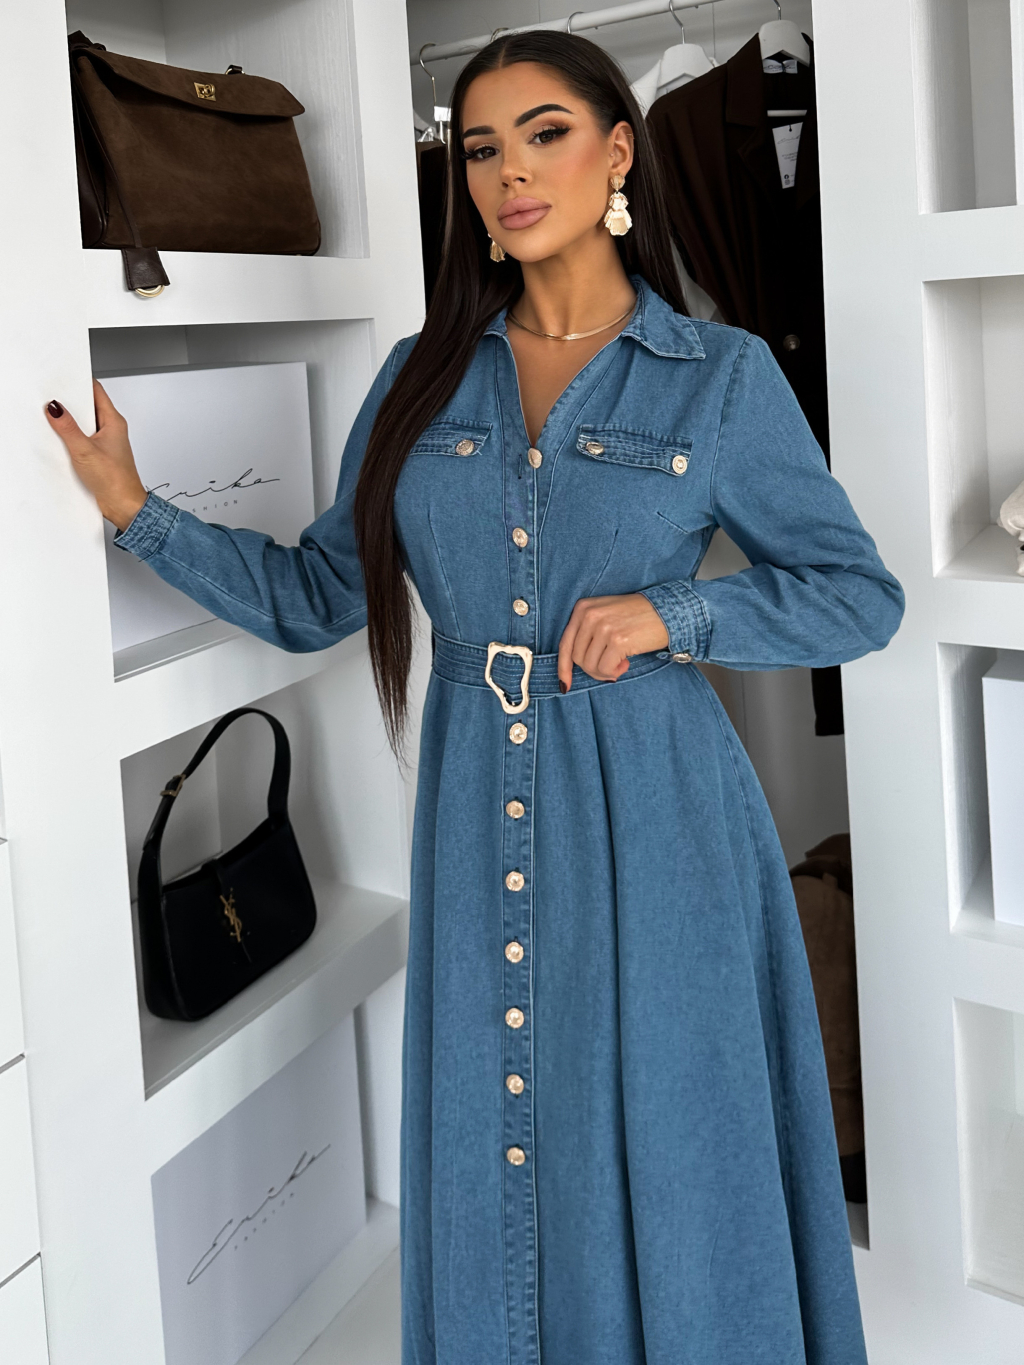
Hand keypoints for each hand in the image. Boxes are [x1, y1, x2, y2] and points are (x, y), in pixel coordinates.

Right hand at [45, 381, 146, 531]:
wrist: (124, 505)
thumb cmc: (116, 480)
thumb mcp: (85, 450)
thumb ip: (68, 427)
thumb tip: (55, 409)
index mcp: (114, 421)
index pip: (96, 390)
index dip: (79, 382)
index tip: (62, 381)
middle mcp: (111, 429)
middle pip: (88, 406)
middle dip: (71, 403)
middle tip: (55, 403)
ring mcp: (105, 441)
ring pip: (84, 423)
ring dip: (71, 423)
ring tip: (58, 424)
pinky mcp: (99, 454)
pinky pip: (82, 438)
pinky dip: (72, 438)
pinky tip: (64, 443)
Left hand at [557, 592, 669, 690]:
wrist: (668, 610)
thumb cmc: (637, 616)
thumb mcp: (605, 615)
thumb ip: (587, 634)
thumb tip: (574, 667)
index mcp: (582, 608)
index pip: (565, 644)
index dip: (564, 668)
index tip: (565, 684)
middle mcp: (590, 615)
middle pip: (578, 658)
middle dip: (593, 669)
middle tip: (611, 666)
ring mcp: (603, 627)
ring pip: (590, 666)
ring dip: (605, 672)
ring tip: (620, 662)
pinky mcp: (618, 640)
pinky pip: (605, 669)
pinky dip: (614, 672)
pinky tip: (626, 662)